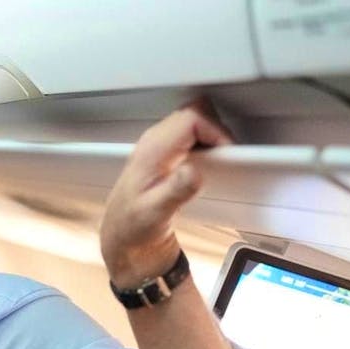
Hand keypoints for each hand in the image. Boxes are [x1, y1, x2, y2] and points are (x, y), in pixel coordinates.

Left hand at [100, 99, 231, 285]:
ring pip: (194, 120)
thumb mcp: (155, 213)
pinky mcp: (165, 153)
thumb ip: (176, 191)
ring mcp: (158, 145)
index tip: (226, 153)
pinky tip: (208, 164)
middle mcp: (154, 141)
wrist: (123, 236)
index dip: (216, 131)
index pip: (192, 118)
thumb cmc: (133, 226)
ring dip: (212, 135)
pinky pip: (191, 134)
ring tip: (220, 159)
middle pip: (195, 112)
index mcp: (152, 150)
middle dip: (217, 129)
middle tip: (226, 155)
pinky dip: (206, 142)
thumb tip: (194, 172)